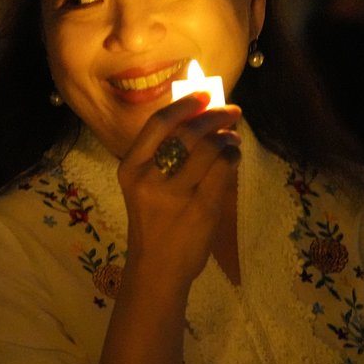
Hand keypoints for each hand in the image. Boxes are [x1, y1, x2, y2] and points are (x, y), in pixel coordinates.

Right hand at [116, 95, 241, 284]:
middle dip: (214, 116)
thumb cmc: (153, 221)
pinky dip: (232, 156)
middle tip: (231, 111)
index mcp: (130, 168)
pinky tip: (233, 156)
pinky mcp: (200, 210)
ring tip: (233, 137)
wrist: (156, 269)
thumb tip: (201, 111)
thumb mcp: (145, 185)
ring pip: (209, 148)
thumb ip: (165, 152)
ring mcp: (175, 196)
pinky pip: (224, 170)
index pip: (159, 124)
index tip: (205, 94)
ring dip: (227, 136)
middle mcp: (148, 179)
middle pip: (188, 133)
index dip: (185, 104)